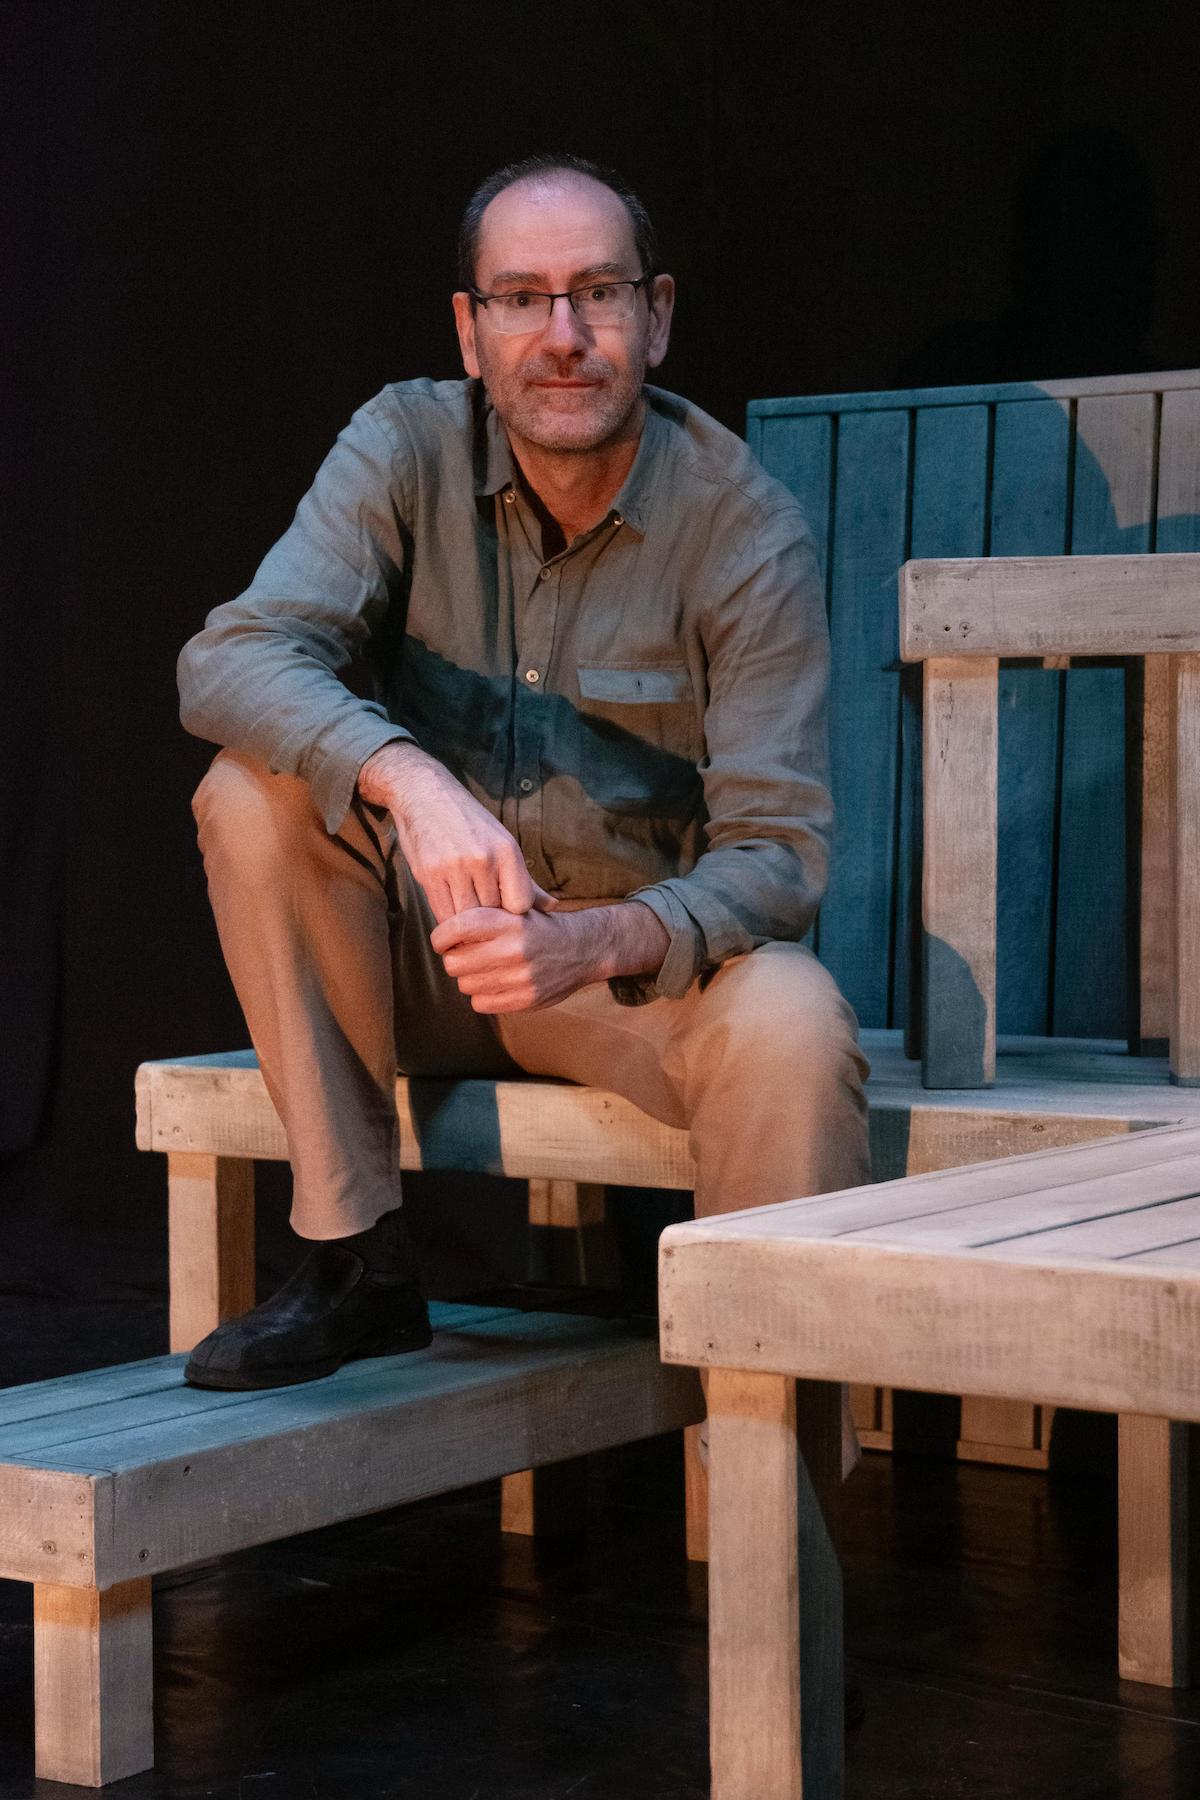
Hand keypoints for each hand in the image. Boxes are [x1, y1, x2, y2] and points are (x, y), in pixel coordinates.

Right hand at [359, 743, 555, 922]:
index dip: (513, 913)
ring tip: (465, 915)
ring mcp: (454, 867)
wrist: (424, 795)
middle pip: (493, 913)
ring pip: (467, 917)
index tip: (503, 910)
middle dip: (489, 920)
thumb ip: (525, 879)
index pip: (520, 904)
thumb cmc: (469, 823)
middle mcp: (483, 859)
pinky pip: (442, 913)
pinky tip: (449, 909)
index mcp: (507, 851)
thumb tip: (553, 906)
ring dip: (466, 922)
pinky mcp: (428, 874)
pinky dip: (447, 918)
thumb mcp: (502, 843)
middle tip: (483, 918)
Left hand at [431, 907, 597, 1012]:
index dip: (441, 937)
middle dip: (454, 959)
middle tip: (465, 955)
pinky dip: (482, 996)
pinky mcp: (526, 999)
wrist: (583, 949)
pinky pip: (480, 1003)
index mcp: (508, 922)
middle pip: (453, 963)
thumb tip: (442, 936)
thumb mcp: (515, 909)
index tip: (442, 941)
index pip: (456, 929)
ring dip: (469, 978)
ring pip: (465, 985)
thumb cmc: (539, 927)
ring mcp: (520, 977)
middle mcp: (513, 949)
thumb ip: (482, 918)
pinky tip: (495, 984)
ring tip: (485, 969)